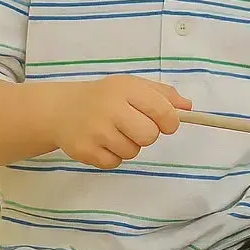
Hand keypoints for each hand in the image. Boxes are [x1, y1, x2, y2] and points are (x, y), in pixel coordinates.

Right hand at [44, 75, 191, 168]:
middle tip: (133, 126)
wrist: (61, 109)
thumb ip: (162, 95)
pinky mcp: (85, 151)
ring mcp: (96, 131)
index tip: (166, 123)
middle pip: (149, 136)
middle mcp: (110, 109)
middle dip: (147, 134)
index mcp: (126, 89)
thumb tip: (188, 108)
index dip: (170, 121)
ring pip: (132, 152)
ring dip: (128, 145)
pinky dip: (112, 156)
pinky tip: (101, 142)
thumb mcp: (132, 87)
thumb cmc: (104, 97)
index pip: (162, 110)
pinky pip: (115, 163)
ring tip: (113, 132)